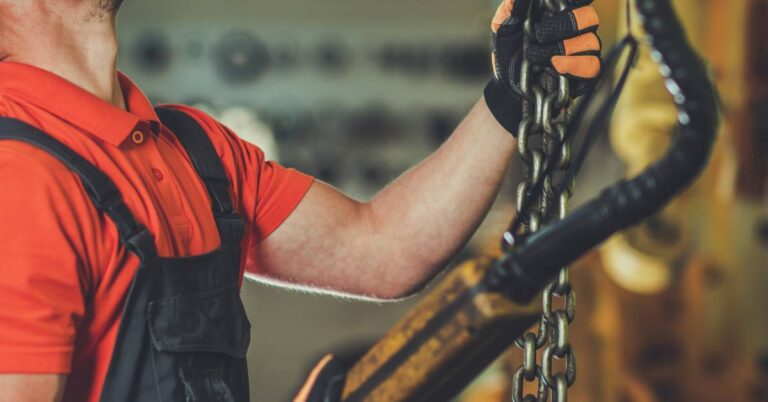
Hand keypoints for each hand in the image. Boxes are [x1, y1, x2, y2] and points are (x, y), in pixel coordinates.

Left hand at [485, 0, 602, 134]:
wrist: (507, 84)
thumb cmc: (509, 51)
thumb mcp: (503, 26)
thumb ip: (512, 7)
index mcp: (561, 11)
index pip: (580, 0)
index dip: (576, 1)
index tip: (560, 4)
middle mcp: (577, 29)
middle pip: (589, 18)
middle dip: (564, 25)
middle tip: (538, 35)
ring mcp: (584, 52)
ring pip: (591, 42)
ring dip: (563, 48)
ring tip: (536, 57)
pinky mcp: (586, 75)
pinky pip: (593, 67)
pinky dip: (574, 66)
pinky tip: (555, 67)